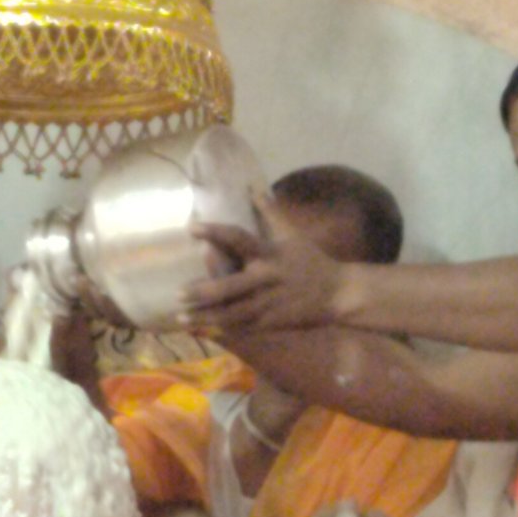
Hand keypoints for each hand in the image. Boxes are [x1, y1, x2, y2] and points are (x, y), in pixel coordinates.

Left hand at [180, 213, 344, 331]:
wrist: (338, 294)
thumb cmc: (311, 261)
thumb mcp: (293, 234)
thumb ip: (271, 212)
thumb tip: (254, 188)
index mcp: (270, 253)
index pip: (239, 239)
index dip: (215, 233)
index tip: (191, 228)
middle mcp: (267, 279)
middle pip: (231, 287)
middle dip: (204, 292)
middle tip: (179, 293)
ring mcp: (269, 303)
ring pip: (232, 313)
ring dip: (206, 315)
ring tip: (181, 317)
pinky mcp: (271, 322)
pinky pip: (242, 326)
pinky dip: (221, 329)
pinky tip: (201, 328)